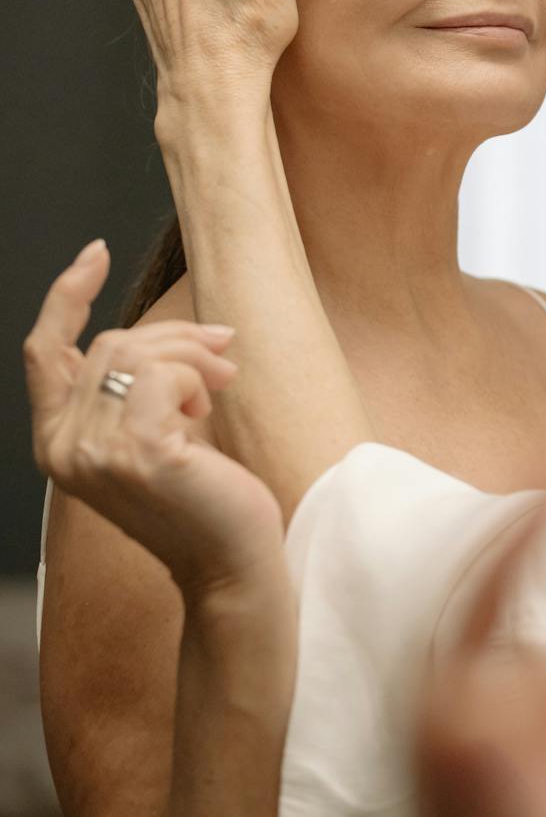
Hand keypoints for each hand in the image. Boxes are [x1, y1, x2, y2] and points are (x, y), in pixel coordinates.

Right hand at [23, 240, 284, 593]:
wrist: (230, 563)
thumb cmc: (205, 501)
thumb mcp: (161, 432)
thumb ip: (149, 385)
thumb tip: (204, 328)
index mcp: (59, 442)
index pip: (44, 352)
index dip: (67, 296)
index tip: (94, 252)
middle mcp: (62, 448)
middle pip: (111, 343)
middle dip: (176, 337)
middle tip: (224, 353)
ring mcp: (94, 452)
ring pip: (139, 351)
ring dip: (194, 357)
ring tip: (219, 387)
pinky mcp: (138, 452)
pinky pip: (163, 373)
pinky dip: (196, 377)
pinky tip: (207, 409)